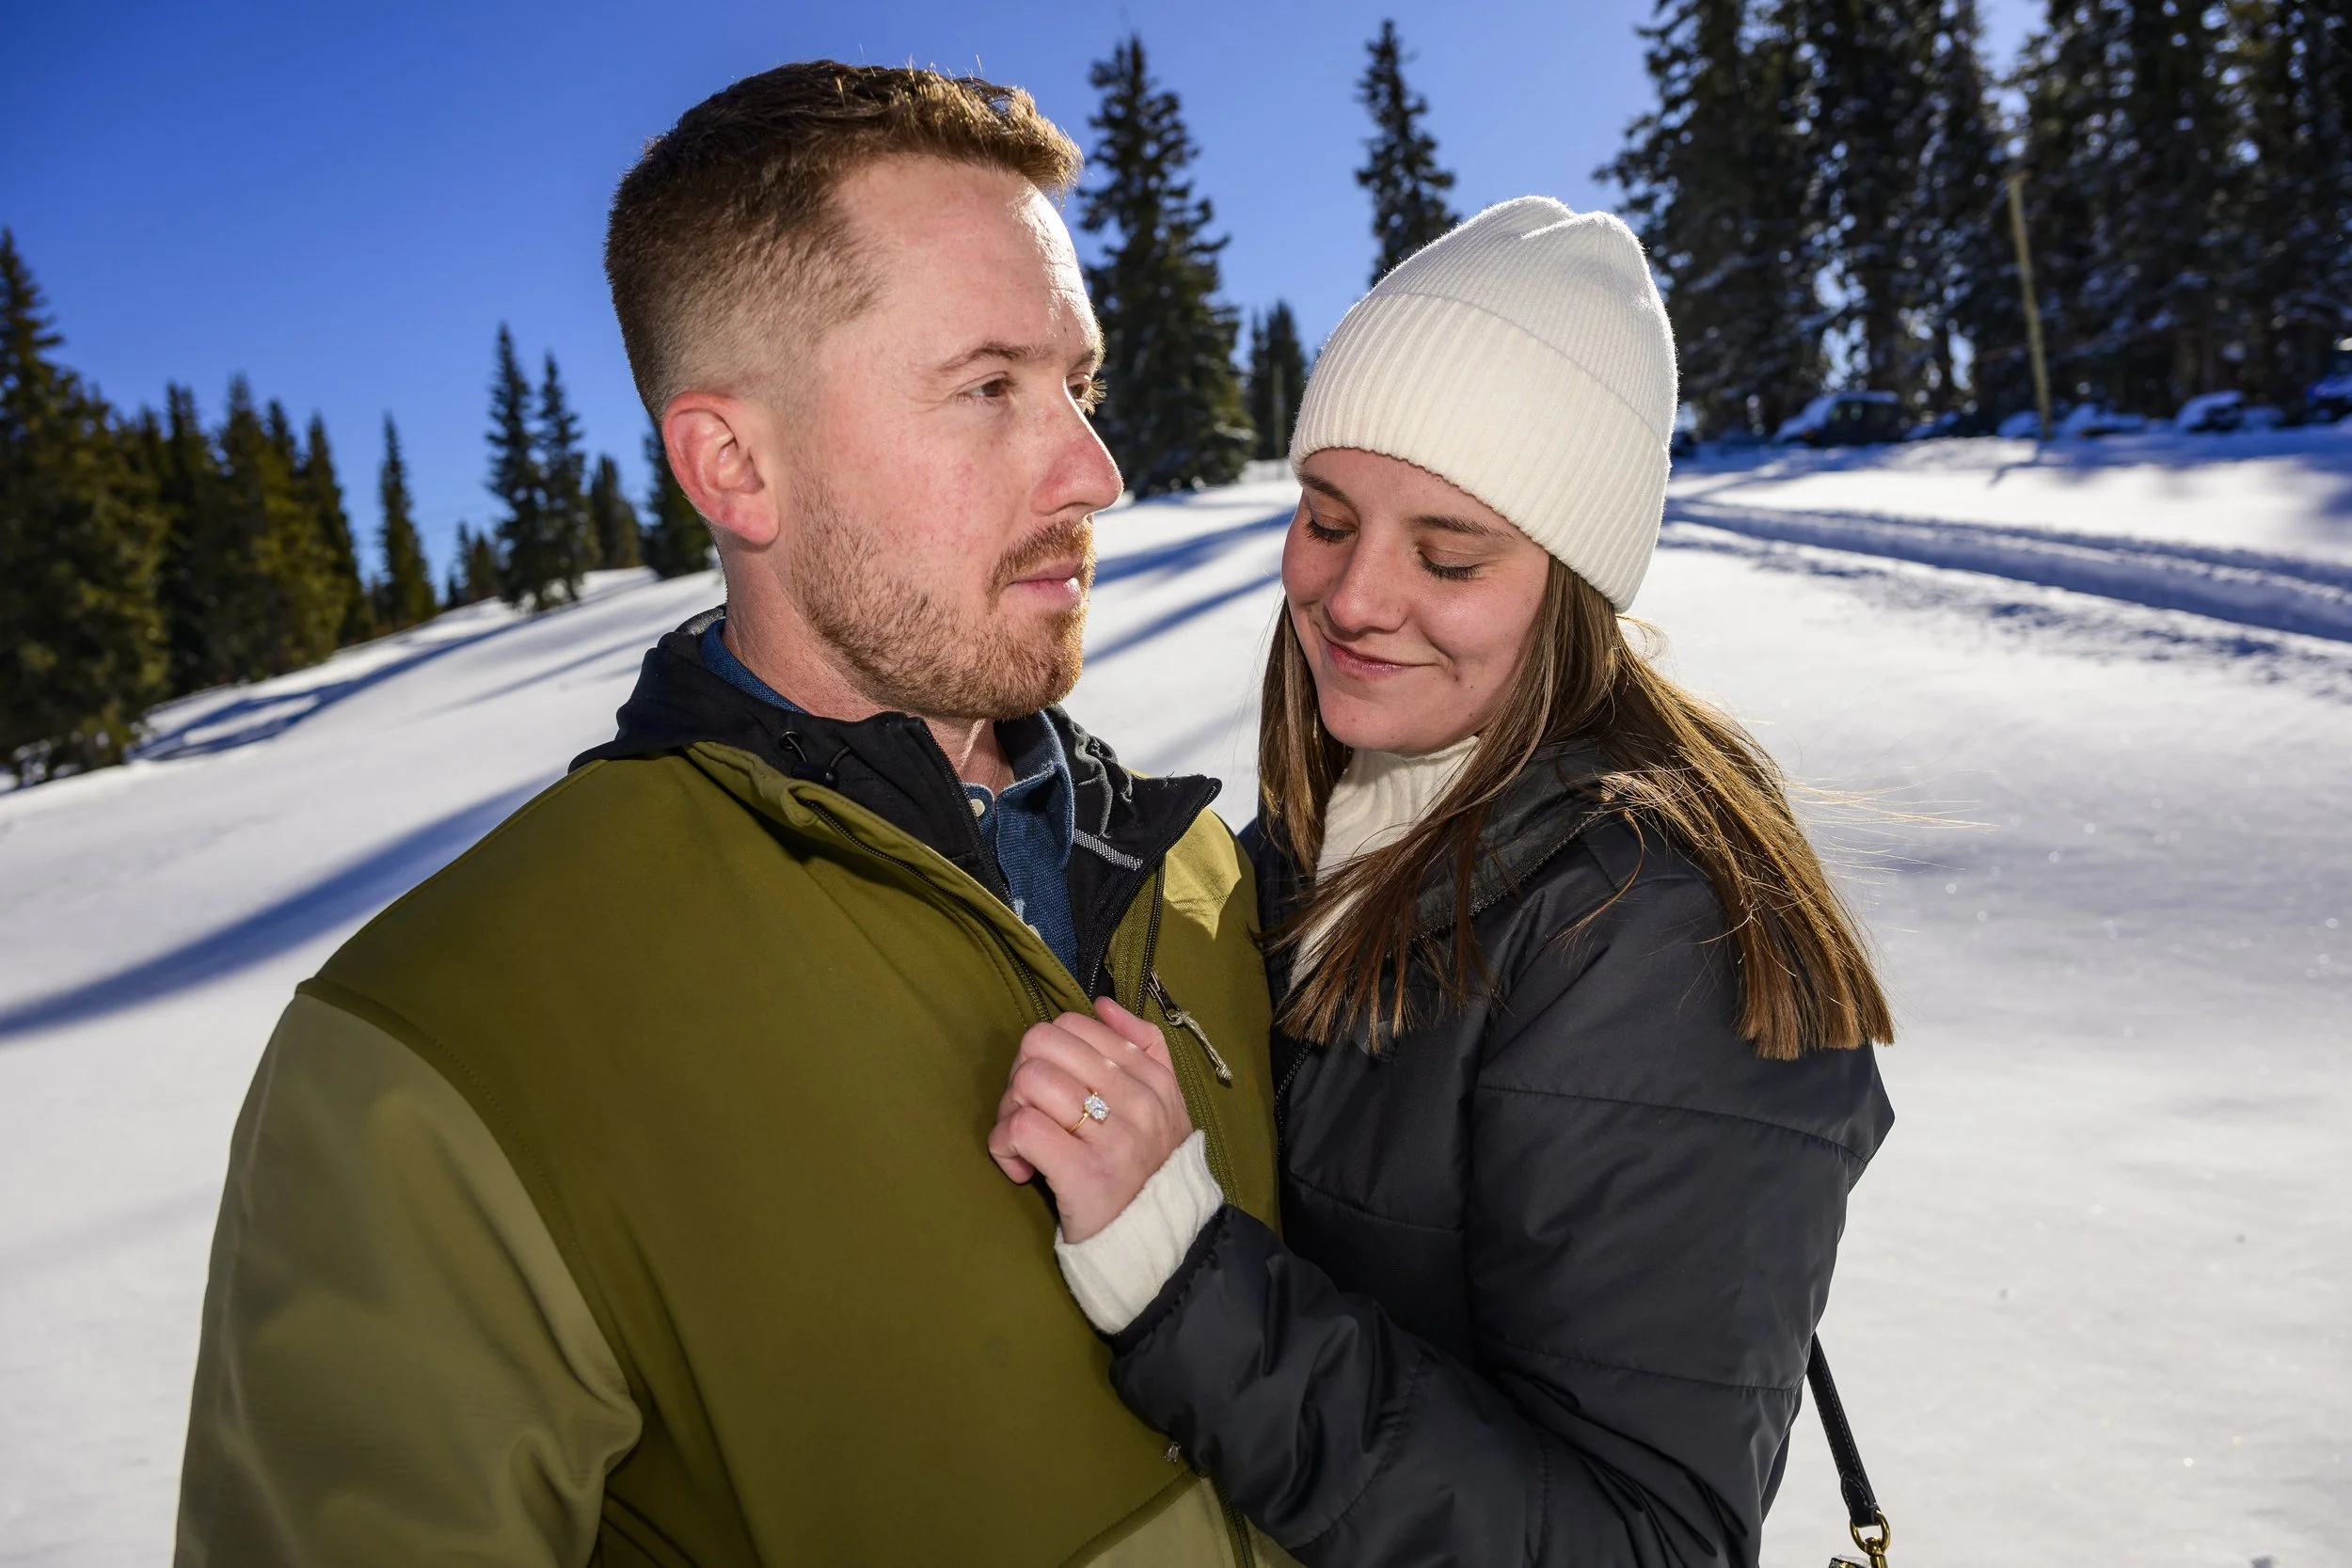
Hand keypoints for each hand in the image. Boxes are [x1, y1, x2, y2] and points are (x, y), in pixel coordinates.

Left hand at [987, 997, 1195, 1242]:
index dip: (1046, 1053)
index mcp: (1153, 1079)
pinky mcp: (1084, 1175)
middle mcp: (1137, 1102)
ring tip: (1025, 1144)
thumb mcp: (1166, 1105)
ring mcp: (1113, 1138)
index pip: (1074, 1025)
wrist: (1161, 1246)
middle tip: (1031, 1115)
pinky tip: (1021, 1168)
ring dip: (1010, 1113)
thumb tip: (1101, 1005)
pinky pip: (1022, 1129)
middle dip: (1021, 1077)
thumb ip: (1144, 1047)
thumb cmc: (1149, 1172)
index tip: (1052, 1091)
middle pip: (1041, 1045)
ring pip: (1028, 1081)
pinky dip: (1005, 1146)